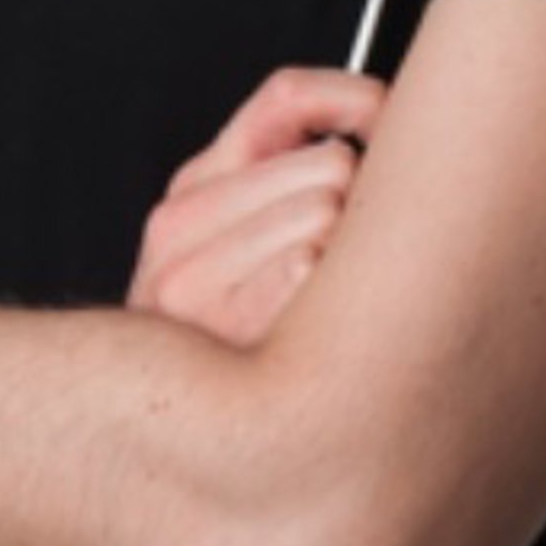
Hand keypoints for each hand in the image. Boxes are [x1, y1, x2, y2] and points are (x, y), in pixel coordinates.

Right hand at [128, 67, 386, 349]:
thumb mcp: (236, 238)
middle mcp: (180, 225)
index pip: (285, 97)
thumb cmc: (225, 346)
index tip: (384, 119)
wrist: (161, 447)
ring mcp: (197, 278)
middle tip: (344, 259)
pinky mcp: (228, 328)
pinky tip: (320, 342)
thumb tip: (374, 118)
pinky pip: (314, 272)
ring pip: (328, 214)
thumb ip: (285, 162)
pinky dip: (332, 308)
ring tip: (326, 312)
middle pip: (329, 165)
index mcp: (191, 188)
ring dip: (344, 262)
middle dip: (354, 206)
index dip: (354, 101)